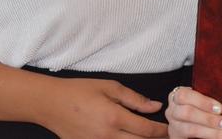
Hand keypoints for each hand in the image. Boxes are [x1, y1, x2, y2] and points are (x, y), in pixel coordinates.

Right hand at [41, 78, 166, 137]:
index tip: (170, 128)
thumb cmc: (79, 91)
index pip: (147, 130)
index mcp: (115, 118)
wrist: (51, 104)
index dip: (162, 131)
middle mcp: (107, 136)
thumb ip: (135, 99)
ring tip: (147, 137)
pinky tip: (129, 138)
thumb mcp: (110, 87)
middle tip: (166, 135)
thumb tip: (156, 106)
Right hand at [166, 86, 221, 138]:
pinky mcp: (176, 138)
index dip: (203, 102)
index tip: (220, 108)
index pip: (185, 96)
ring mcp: (173, 127)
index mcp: (177, 96)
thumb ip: (212, 96)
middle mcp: (172, 111)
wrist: (189, 122)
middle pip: (187, 113)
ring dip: (211, 133)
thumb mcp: (202, 99)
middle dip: (208, 119)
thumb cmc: (200, 107)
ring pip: (189, 129)